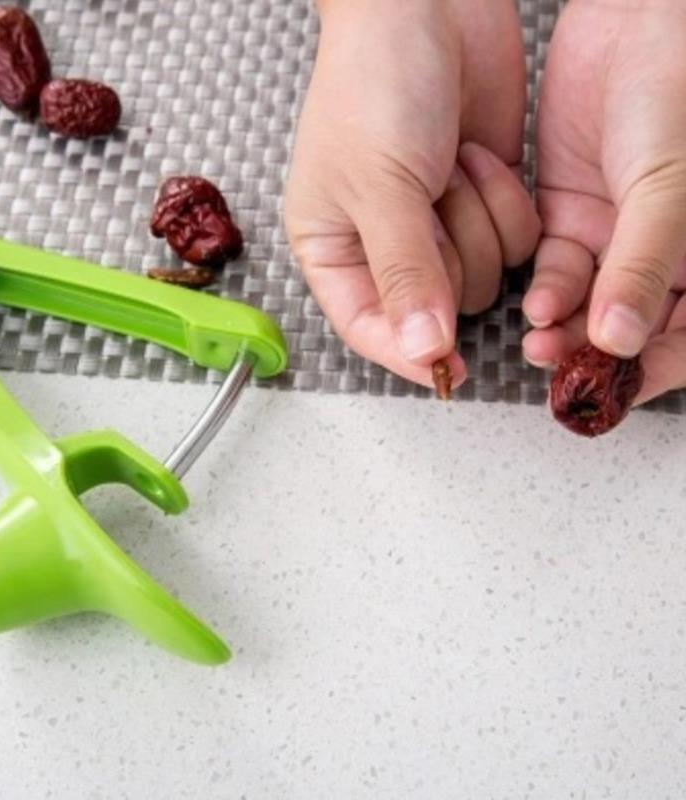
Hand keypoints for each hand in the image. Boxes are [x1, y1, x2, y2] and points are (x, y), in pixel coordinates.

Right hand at [284, 0, 539, 388]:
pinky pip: (518, 245)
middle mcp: (385, 249)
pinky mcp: (484, 206)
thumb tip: (423, 348)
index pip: (368, 329)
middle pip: (436, 309)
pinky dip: (507, 203)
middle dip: (448, 252)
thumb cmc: (373, 84)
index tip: (447, 370)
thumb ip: (404, 273)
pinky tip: (477, 157)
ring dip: (478, 220)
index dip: (406, 355)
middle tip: (432, 197)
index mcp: (333, 250)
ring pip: (482, 281)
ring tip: (450, 163)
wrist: (429, 4)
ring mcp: (438, 229)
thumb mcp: (380, 186)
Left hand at [523, 0, 685, 404]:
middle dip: (593, 353)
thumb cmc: (679, 91)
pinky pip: (557, 266)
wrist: (636, 20)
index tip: (611, 390)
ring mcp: (617, 235)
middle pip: (628, 327)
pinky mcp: (574, 212)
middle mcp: (662, 253)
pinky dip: (546, 289)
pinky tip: (535, 301)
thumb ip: (645, 267)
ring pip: (587, 302)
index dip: (651, 370)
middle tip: (560, 366)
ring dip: (563, 328)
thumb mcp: (670, 189)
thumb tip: (621, 343)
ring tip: (539, 341)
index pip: (683, 337)